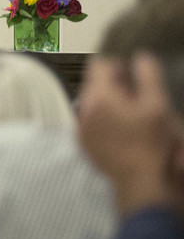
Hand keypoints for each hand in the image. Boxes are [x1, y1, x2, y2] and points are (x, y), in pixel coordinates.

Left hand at [78, 54, 180, 214]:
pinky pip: (90, 121)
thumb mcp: (158, 105)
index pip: (99, 65)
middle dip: (113, 84)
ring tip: (131, 113)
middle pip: (94, 84)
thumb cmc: (152, 141)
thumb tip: (140, 57)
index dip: (117, 63)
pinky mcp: (83, 144)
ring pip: (92, 103)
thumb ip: (147, 76)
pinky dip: (103, 119)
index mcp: (99, 97)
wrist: (141, 181)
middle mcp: (83, 110)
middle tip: (136, 95)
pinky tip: (123, 129)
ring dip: (109, 102)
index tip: (133, 72)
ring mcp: (80, 129)